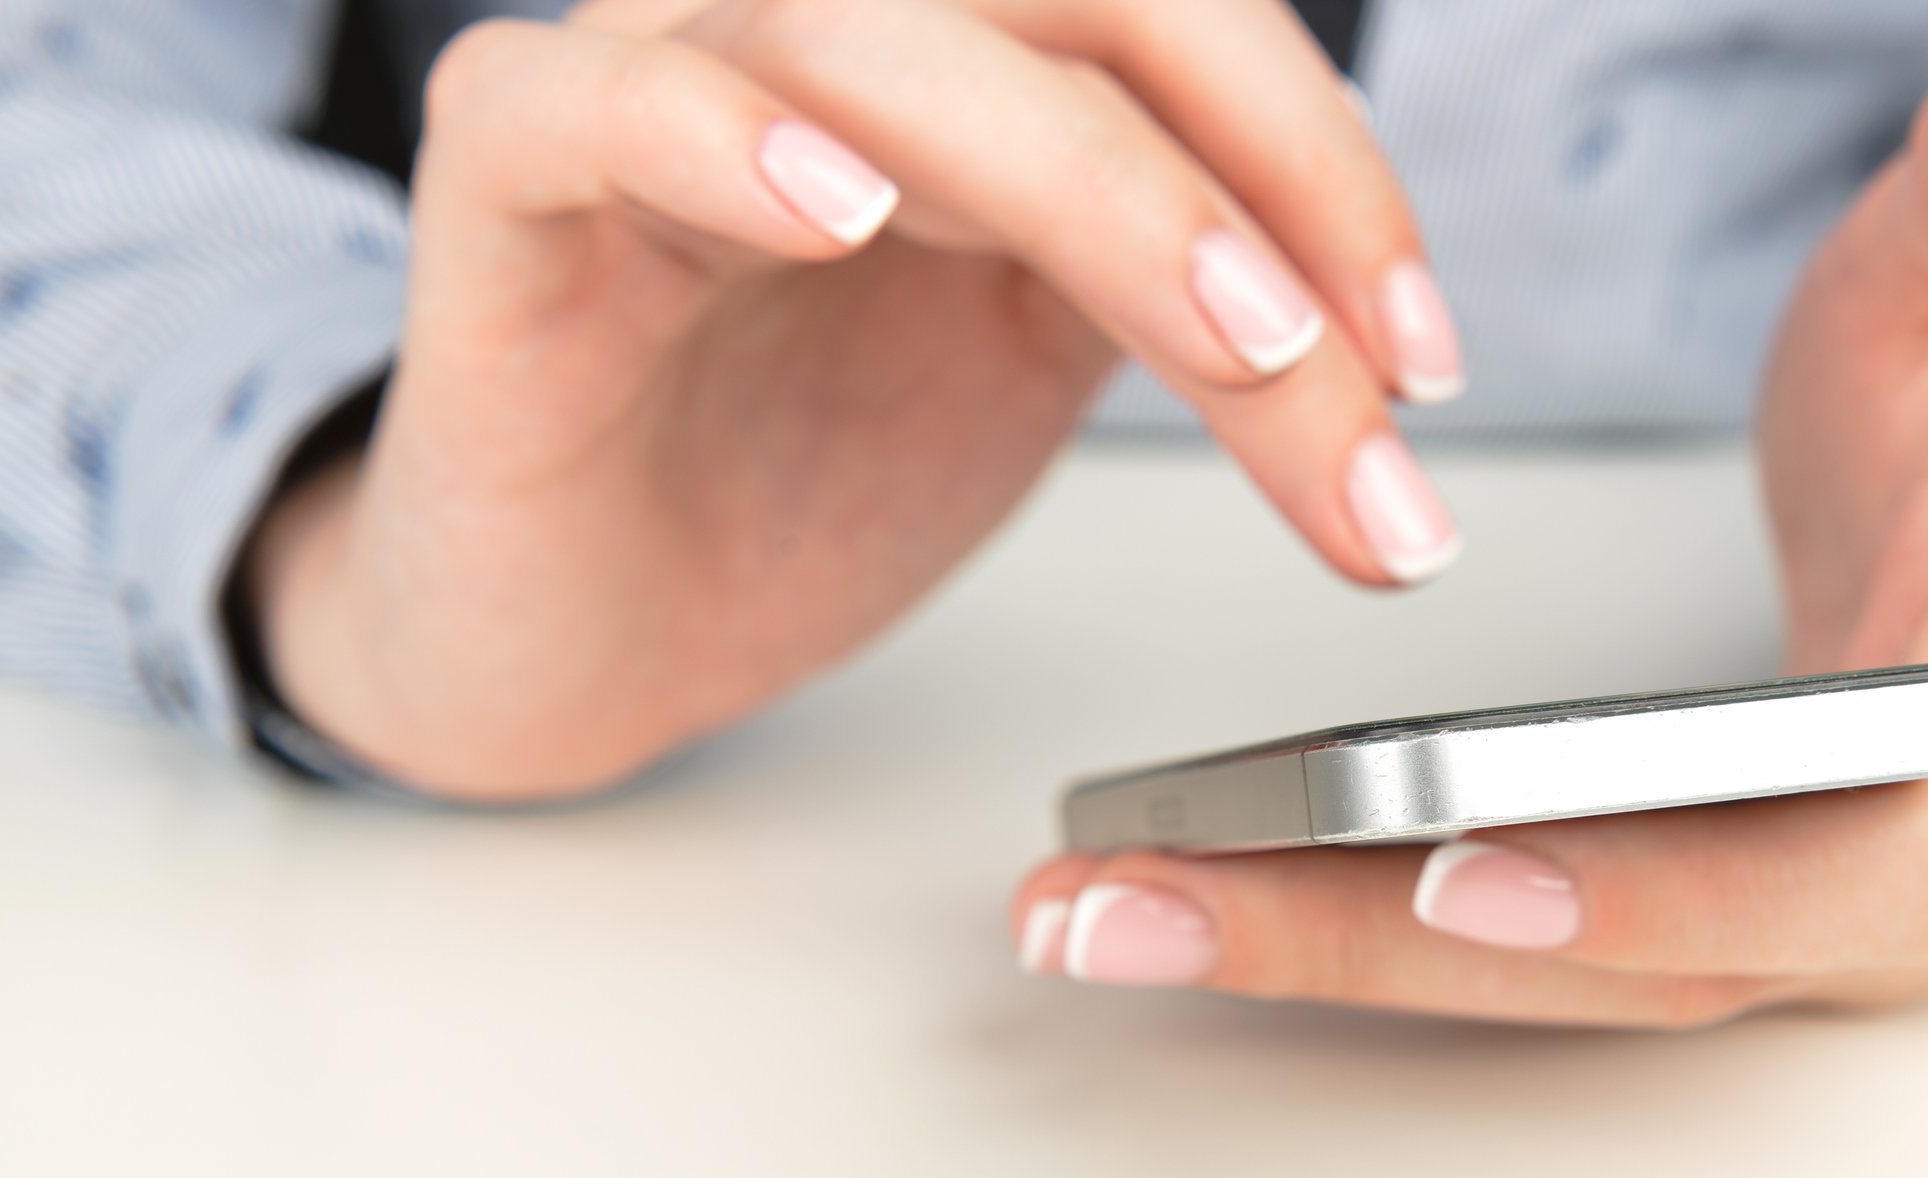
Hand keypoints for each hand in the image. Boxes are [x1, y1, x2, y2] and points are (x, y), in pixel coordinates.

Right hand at [248, 0, 1468, 798]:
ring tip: (1223, 339)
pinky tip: (839, 209)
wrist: (593, 629)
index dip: (1324, 161)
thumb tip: (1385, 331)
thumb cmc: (796, 478)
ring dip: (1088, 182)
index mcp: (963, 69)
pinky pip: (584, 100)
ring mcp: (655, 85)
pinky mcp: (504, 188)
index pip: (1171, 23)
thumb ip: (1178, 289)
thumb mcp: (1043, 370)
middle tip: (1349, 370)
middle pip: (1067, 0)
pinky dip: (713, 132)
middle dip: (1249, 184)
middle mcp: (821, 39)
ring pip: (872, 38)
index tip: (1423, 361)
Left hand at [1010, 0, 1927, 1025]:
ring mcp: (1817, 921)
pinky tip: (1187, 899)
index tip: (1469, 864)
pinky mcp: (1708, 928)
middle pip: (1678, 960)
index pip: (1892, 837)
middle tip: (1157, 907)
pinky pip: (1530, 956)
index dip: (1694, 876)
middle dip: (1408, 947)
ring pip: (1572, 986)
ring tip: (1103, 913)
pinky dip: (1356, 934)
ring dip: (1331, 958)